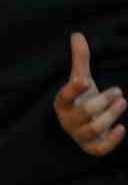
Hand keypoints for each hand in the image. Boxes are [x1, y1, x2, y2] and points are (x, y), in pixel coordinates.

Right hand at [54, 32, 124, 156]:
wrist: (84, 124)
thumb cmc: (82, 99)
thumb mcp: (81, 80)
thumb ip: (80, 60)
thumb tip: (77, 35)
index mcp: (62, 103)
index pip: (64, 97)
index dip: (74, 89)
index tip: (86, 80)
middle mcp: (67, 121)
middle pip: (84, 113)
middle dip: (103, 102)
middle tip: (118, 91)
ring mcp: (79, 135)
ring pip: (93, 129)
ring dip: (111, 116)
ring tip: (123, 102)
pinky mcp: (91, 147)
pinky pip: (99, 149)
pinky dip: (111, 140)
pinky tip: (122, 128)